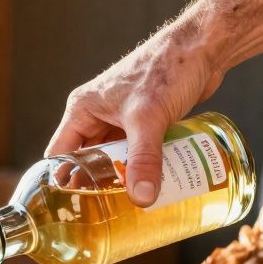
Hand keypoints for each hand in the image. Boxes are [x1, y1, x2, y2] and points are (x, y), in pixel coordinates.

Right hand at [45, 23, 224, 206]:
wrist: (203, 47)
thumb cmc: (167, 68)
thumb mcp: (148, 118)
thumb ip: (144, 160)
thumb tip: (141, 198)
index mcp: (83, 109)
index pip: (59, 154)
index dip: (62, 182)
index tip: (70, 210)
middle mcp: (97, 114)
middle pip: (86, 160)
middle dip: (94, 186)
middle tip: (101, 216)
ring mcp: (120, 118)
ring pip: (113, 158)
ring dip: (120, 178)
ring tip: (125, 207)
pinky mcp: (144, 121)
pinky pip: (135, 152)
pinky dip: (140, 168)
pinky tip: (148, 187)